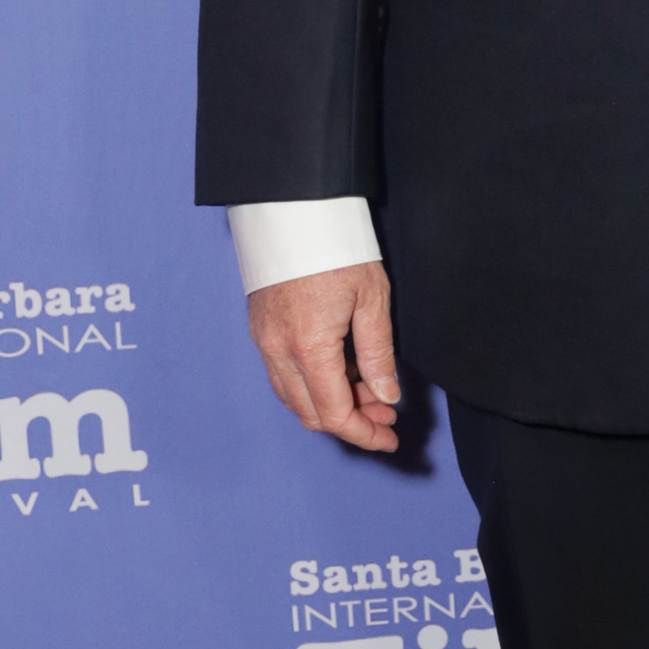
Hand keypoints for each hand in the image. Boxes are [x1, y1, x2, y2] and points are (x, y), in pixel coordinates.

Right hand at [247, 262, 401, 454]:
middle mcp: (278, 351)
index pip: (335, 414)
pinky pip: (282, 375)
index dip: (364, 434)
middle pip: (311, 413)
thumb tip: (386, 396)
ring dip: (330, 405)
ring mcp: (264, 341)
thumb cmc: (336, 246)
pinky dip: (311, 386)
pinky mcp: (260, 329)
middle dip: (351, 422)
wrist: (293, 209)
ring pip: (294, 397)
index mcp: (309, 347)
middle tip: (385, 414)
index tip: (389, 439)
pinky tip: (341, 373)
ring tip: (369, 393)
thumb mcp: (372, 299)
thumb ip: (378, 354)